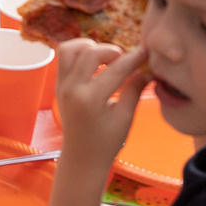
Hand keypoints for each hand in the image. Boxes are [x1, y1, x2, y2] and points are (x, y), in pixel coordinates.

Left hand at [54, 41, 148, 157]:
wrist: (81, 158)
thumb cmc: (106, 142)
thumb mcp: (125, 118)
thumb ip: (134, 90)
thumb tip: (147, 70)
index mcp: (90, 99)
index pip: (115, 69)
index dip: (133, 59)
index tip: (145, 54)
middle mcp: (72, 88)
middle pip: (91, 52)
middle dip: (112, 51)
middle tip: (125, 61)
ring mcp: (62, 86)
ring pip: (70, 49)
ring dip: (90, 48)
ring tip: (107, 59)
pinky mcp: (58, 85)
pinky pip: (64, 58)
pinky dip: (79, 54)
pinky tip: (95, 64)